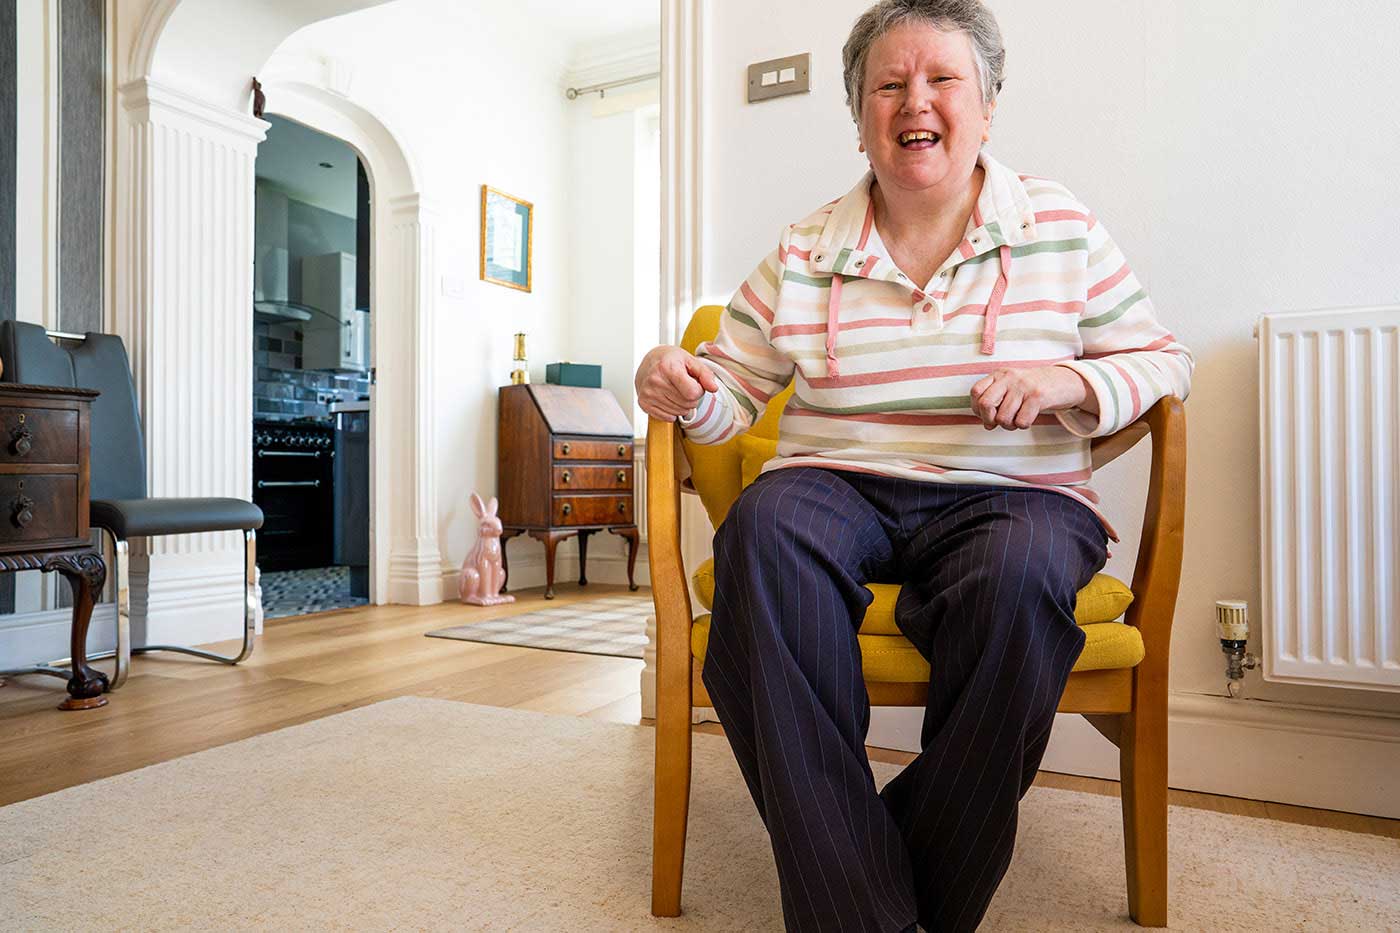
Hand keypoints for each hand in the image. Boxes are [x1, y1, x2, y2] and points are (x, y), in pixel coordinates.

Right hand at [635, 346, 721, 420]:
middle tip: (683, 386)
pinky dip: (672, 411)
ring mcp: (648, 393)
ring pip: (679, 412)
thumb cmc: (672, 360)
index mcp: (667, 368)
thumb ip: (705, 374)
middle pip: (687, 404)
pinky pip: (668, 417)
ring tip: (675, 391)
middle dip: (691, 398)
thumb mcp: (691, 361)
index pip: (692, 393)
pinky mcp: (644, 403)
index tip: (693, 382)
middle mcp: (655, 381)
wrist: (649, 361)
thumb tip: (714, 388)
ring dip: (682, 405)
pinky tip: (668, 398)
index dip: (698, 390)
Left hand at [969, 365, 1096, 430]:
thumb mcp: (1011, 387)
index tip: (985, 415)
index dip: (976, 408)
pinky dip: (1023, 425)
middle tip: (997, 423)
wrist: (1062, 380)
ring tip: (1016, 420)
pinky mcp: (1038, 397)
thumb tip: (987, 425)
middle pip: (985, 404)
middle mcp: (1010, 377)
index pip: (976, 391)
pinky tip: (1028, 418)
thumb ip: (996, 402)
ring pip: (1003, 417)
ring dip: (1008, 425)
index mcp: (1000, 374)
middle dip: (989, 419)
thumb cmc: (1031, 388)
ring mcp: (1024, 386)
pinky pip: (1021, 421)